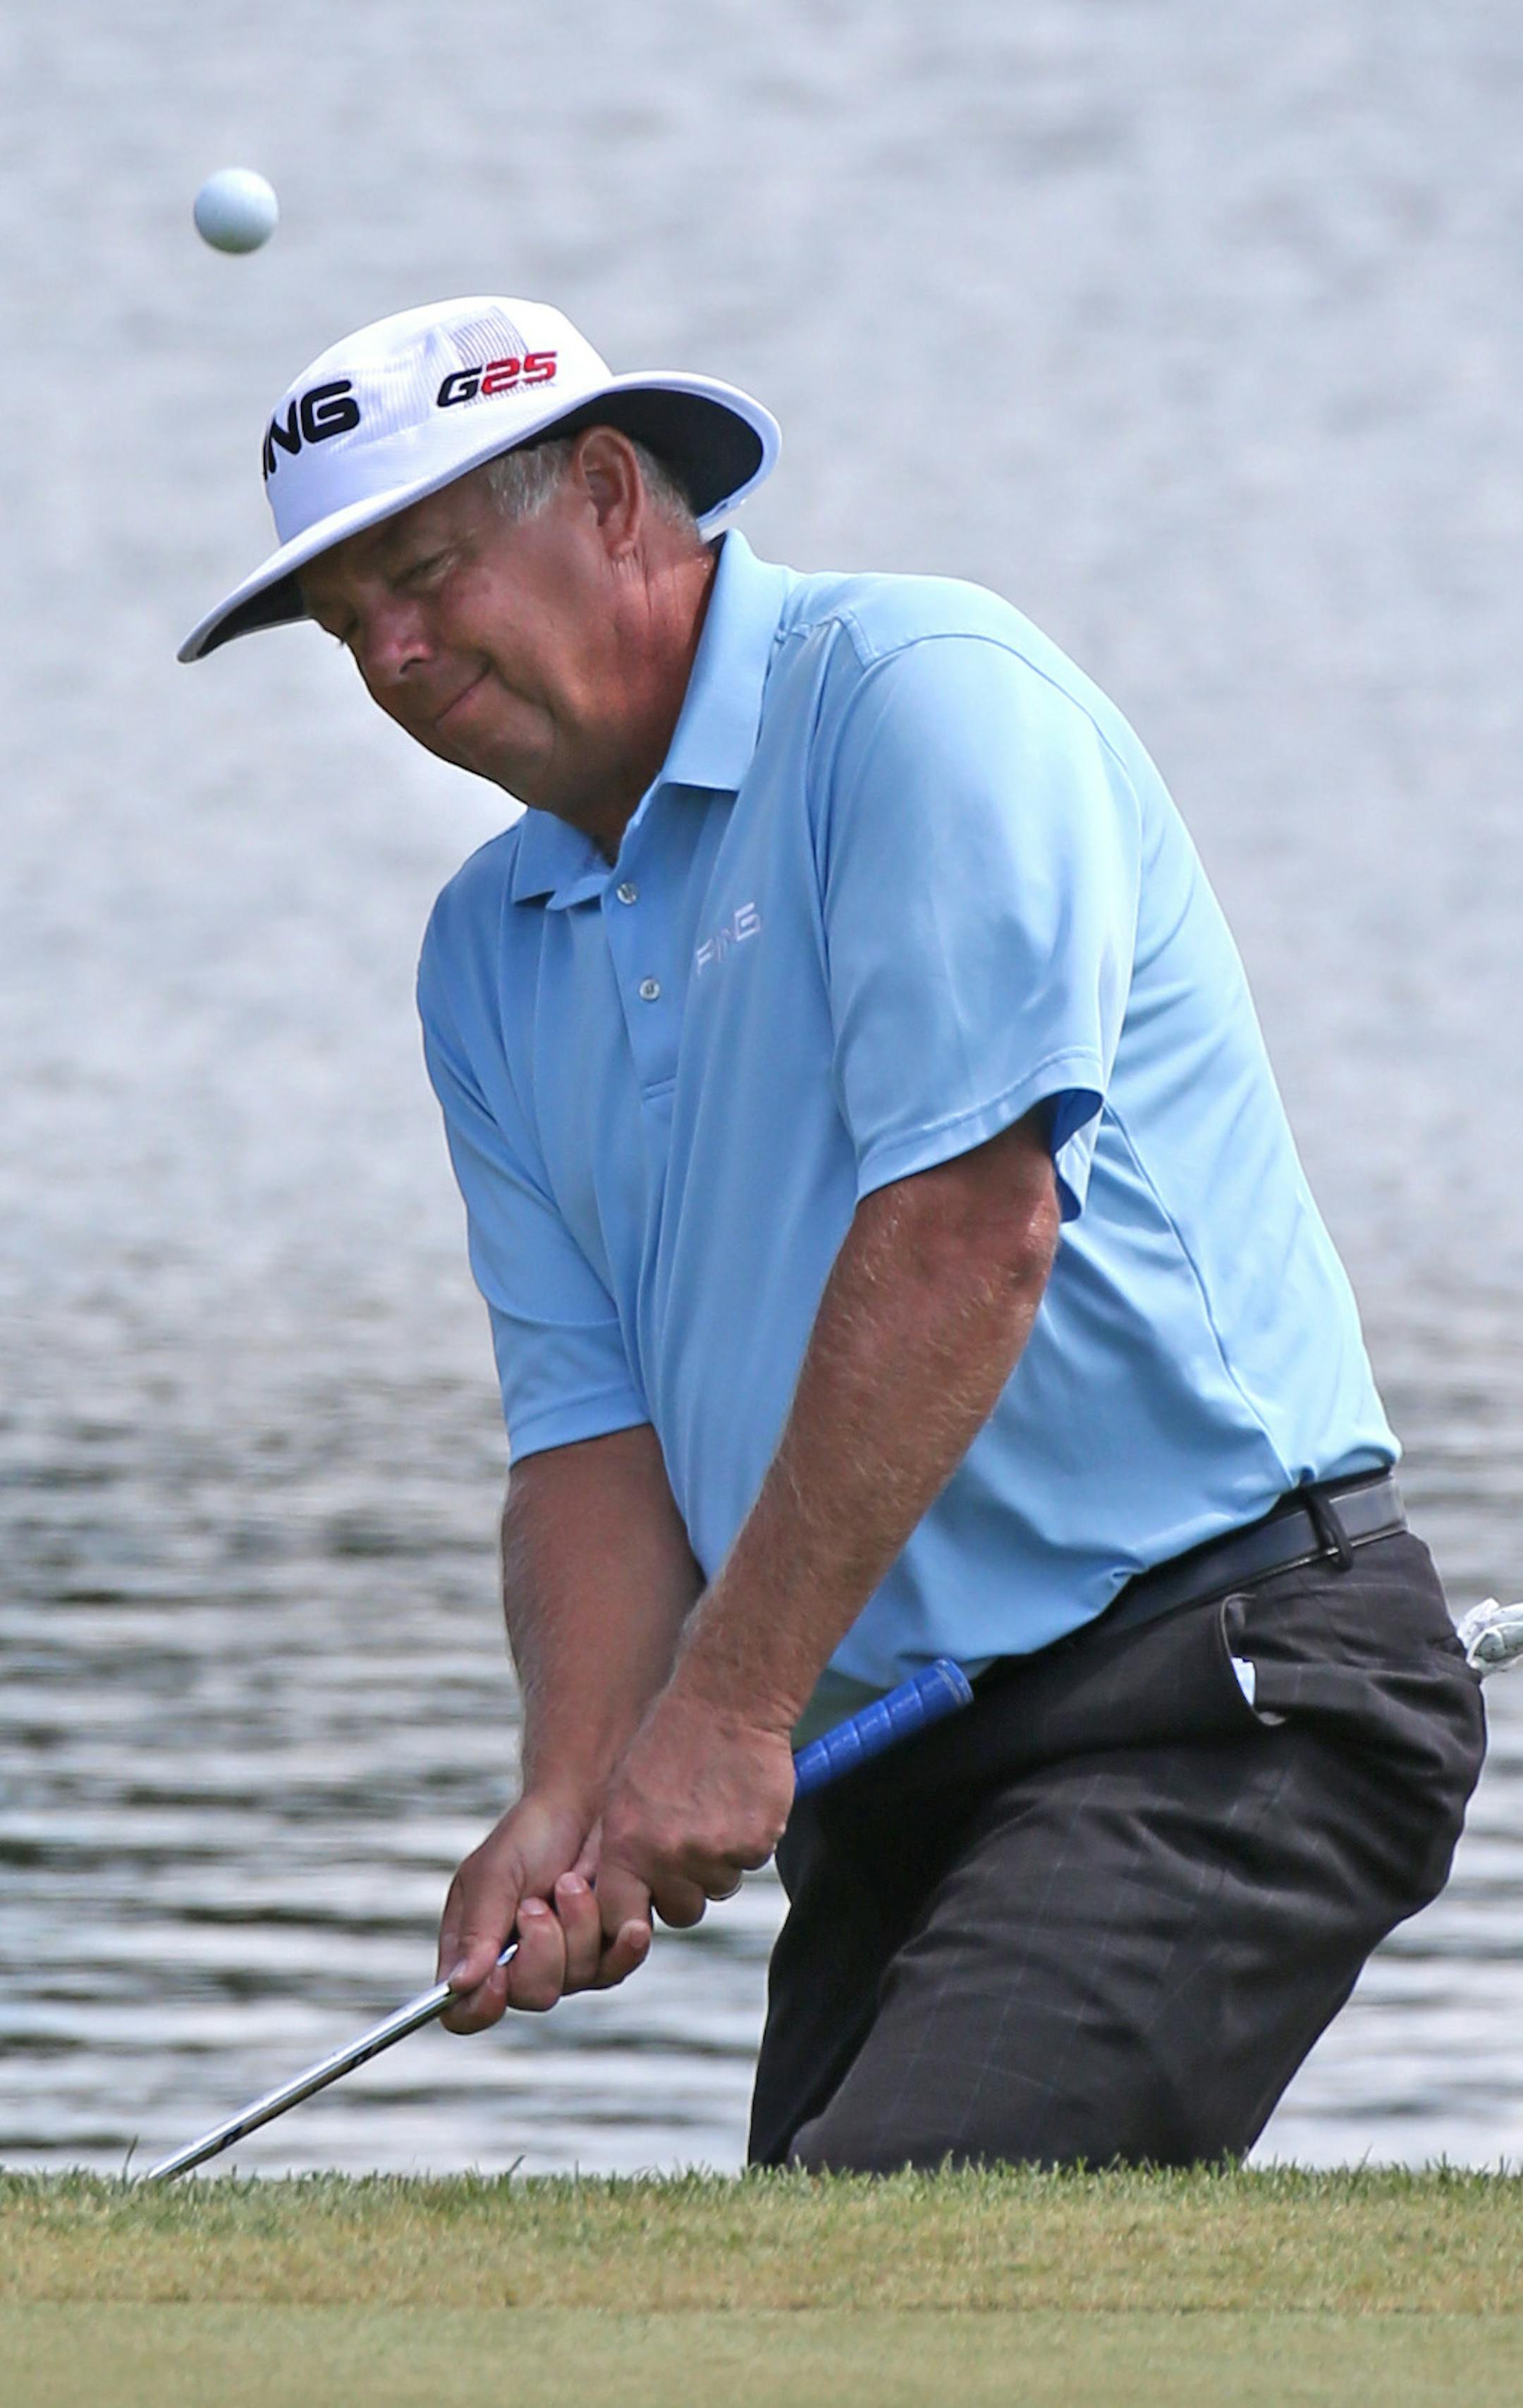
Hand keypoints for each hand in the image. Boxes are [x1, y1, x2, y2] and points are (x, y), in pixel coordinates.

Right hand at [436, 1789, 651, 2031]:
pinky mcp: (607, 1952)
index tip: (497, 1976)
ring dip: (577, 1925)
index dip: (480, 2007)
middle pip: (530, 1996)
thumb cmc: (529, 1835)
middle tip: (537, 1902)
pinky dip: (620, 1943)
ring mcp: (567, 1963)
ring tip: (572, 1881)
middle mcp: (520, 1967)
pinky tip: (627, 1923)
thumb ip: (478, 1929)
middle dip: (540, 1945)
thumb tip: (458, 1985)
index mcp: (477, 1953)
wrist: (585, 1803)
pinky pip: (616, 1968)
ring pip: (575, 1980)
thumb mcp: (493, 1874)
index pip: (464, 2012)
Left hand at [595, 1676, 797, 1944]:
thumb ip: (624, 1848)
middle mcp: (667, 1856)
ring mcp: (713, 1853)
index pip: (620, 1918)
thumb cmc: (673, 1738)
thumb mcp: (625, 1792)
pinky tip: (739, 1801)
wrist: (727, 1701)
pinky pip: (752, 1862)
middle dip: (686, 1887)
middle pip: (680, 1911)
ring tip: (715, 1808)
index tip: (645, 1901)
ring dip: (720, 1861)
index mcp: (625, 1844)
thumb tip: (626, 1893)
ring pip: (719, 1886)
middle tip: (691, 1840)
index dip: (634, 1915)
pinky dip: (749, 1840)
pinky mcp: (755, 1843)